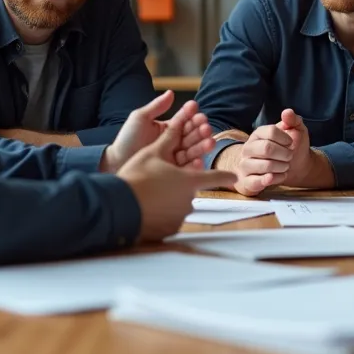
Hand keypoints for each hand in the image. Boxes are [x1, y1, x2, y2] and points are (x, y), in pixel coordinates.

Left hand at [101, 91, 215, 172]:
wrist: (115, 162)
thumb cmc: (127, 139)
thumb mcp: (140, 118)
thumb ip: (156, 106)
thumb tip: (171, 92)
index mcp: (168, 129)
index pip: (184, 120)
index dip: (191, 115)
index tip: (196, 110)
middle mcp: (173, 142)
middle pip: (191, 136)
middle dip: (200, 131)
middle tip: (206, 127)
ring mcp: (174, 158)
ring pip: (192, 151)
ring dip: (202, 147)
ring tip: (209, 142)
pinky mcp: (173, 173)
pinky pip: (186, 170)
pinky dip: (195, 166)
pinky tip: (199, 161)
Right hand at [118, 105, 236, 241]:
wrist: (119, 206)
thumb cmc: (136, 177)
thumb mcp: (152, 153)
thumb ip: (169, 139)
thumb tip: (179, 124)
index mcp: (190, 179)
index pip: (215, 177)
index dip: (225, 176)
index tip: (234, 177)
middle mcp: (189, 199)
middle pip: (189, 190)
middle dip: (178, 186)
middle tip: (158, 181)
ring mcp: (180, 216)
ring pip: (178, 205)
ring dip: (169, 200)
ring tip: (149, 195)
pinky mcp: (169, 230)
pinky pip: (169, 220)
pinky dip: (161, 214)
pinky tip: (147, 209)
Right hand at [225, 109, 309, 195]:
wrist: (294, 169)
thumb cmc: (290, 148)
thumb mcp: (296, 131)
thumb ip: (293, 120)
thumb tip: (287, 112)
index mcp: (258, 134)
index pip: (271, 132)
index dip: (286, 138)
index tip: (291, 143)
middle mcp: (248, 148)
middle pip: (267, 148)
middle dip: (285, 154)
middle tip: (290, 156)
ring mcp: (245, 165)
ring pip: (265, 166)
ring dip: (281, 167)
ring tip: (285, 166)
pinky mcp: (247, 181)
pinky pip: (258, 182)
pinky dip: (274, 179)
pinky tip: (280, 176)